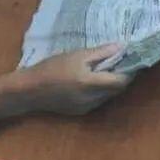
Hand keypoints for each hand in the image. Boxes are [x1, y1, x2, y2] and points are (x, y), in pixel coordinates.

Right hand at [19, 43, 133, 115]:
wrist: (29, 90)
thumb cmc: (52, 68)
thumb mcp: (76, 55)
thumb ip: (101, 52)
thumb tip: (122, 47)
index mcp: (92, 84)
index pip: (122, 81)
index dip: (129, 70)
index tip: (129, 58)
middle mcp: (93, 99)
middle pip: (116, 90)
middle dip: (120, 76)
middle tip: (118, 61)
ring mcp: (87, 108)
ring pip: (108, 96)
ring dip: (109, 84)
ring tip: (103, 69)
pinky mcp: (80, 112)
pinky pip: (97, 100)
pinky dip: (99, 91)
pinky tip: (89, 81)